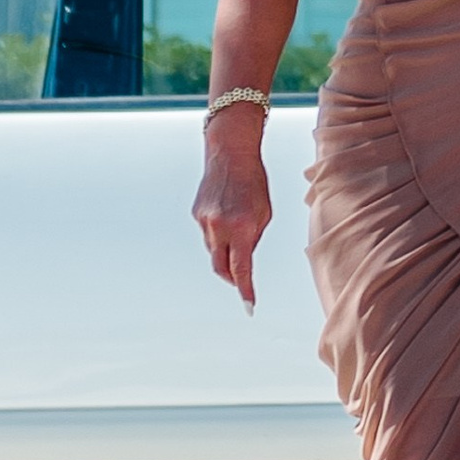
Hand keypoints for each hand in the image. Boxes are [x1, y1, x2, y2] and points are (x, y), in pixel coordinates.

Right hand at [194, 129, 273, 307]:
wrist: (230, 154)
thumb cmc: (253, 182)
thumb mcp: (263, 213)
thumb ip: (253, 239)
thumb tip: (244, 260)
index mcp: (242, 227)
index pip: (242, 269)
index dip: (245, 290)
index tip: (249, 305)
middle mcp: (220, 227)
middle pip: (221, 268)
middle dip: (232, 278)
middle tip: (241, 282)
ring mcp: (204, 221)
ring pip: (214, 251)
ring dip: (225, 250)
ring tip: (237, 231)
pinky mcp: (196, 214)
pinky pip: (208, 234)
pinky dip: (218, 233)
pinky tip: (226, 216)